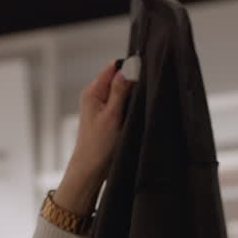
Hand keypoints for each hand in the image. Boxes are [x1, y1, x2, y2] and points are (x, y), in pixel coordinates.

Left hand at [52, 59, 135, 215]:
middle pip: (118, 78)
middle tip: (147, 91)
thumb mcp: (112, 115)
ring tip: (141, 105)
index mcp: (92, 92)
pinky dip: (130, 106)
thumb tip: (128, 67)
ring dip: (132, 96)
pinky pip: (122, 104)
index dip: (129, 67)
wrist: (90, 170)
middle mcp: (95, 96)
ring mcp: (101, 107)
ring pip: (122, 92)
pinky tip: (136, 113)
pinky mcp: (108, 117)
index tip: (146, 71)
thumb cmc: (98, 146)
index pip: (113, 68)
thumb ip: (120, 91)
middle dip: (133, 82)